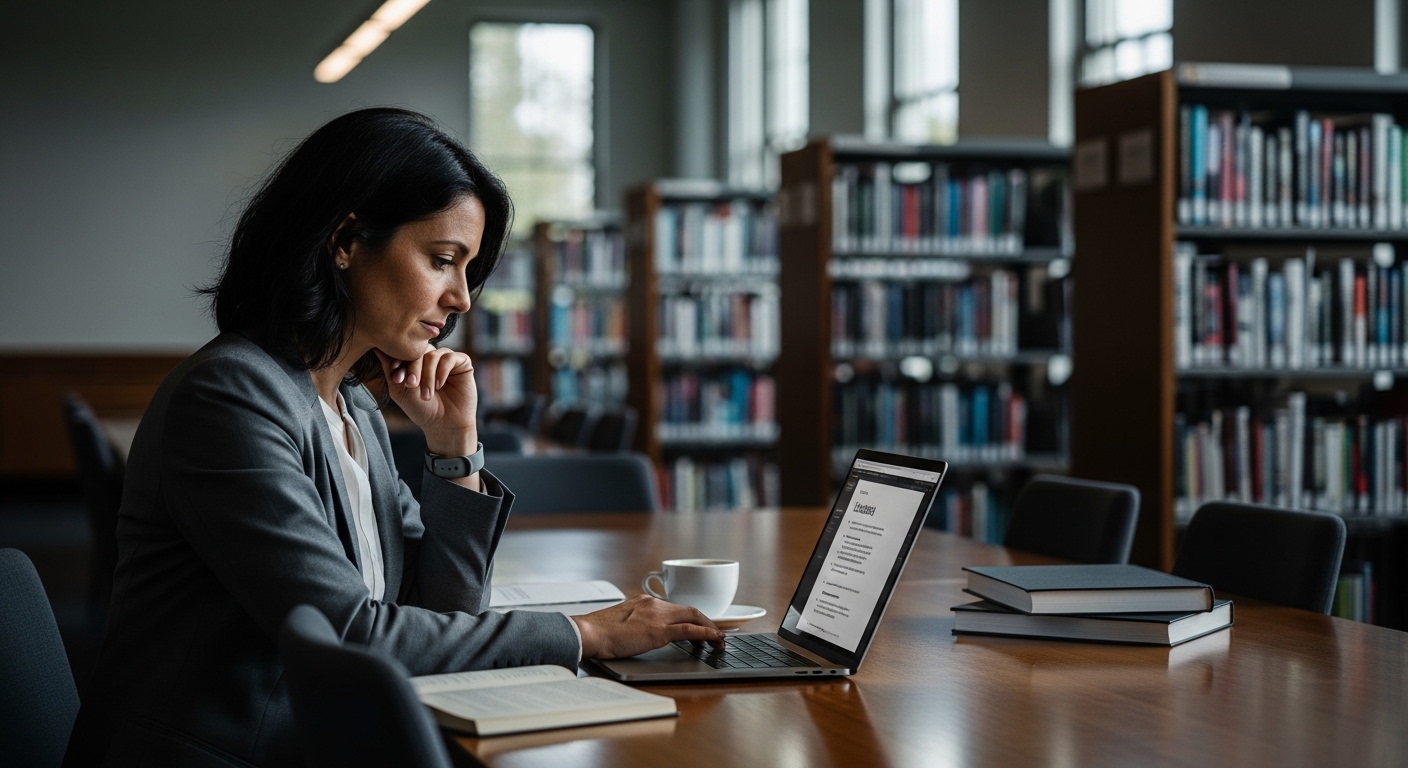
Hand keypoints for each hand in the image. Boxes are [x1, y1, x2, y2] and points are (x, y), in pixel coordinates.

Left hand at [375, 347, 477, 455]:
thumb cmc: (422, 409)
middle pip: (419, 350)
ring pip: (433, 355)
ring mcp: (447, 359)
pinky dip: (442, 371)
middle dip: (413, 368)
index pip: (406, 351)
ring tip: (426, 394)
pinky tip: (440, 386)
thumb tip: (376, 347)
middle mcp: (431, 357)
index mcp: (416, 361)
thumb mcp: (399, 390)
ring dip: (428, 375)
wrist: (444, 425)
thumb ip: (390, 369)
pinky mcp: (462, 362)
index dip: (399, 361)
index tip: (396, 379)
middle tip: (411, 385)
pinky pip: (450, 357)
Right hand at [571, 594, 725, 658]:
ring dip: (710, 629)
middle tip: (717, 634)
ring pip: (693, 617)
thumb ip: (635, 623)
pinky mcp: (658, 630)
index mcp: (644, 602)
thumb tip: (642, 633)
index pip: (675, 608)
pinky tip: (715, 639)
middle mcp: (653, 604)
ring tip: (719, 640)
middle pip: (689, 610)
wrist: (588, 633)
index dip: (692, 617)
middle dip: (707, 622)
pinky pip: (690, 630)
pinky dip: (706, 633)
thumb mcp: (621, 623)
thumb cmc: (598, 632)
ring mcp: (657, 616)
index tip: (701, 626)